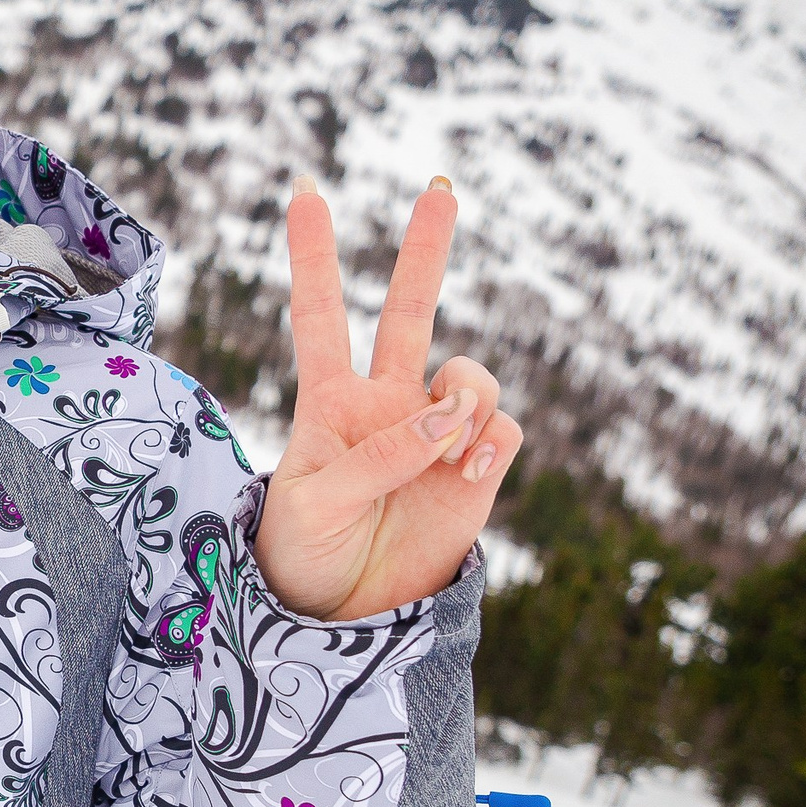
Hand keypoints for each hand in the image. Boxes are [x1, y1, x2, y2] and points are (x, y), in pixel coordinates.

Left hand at [252, 175, 521, 621]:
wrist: (345, 618)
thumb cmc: (305, 556)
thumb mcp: (315, 504)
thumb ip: (375, 456)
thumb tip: (444, 416)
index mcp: (327, 402)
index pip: (319, 315)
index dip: (313, 256)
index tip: (304, 190)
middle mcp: (385, 405)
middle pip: (409, 312)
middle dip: (425, 252)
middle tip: (440, 188)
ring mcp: (435, 434)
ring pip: (470, 374)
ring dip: (466, 396)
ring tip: (448, 449)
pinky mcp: (476, 469)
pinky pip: (502, 428)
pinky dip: (491, 439)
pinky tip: (471, 469)